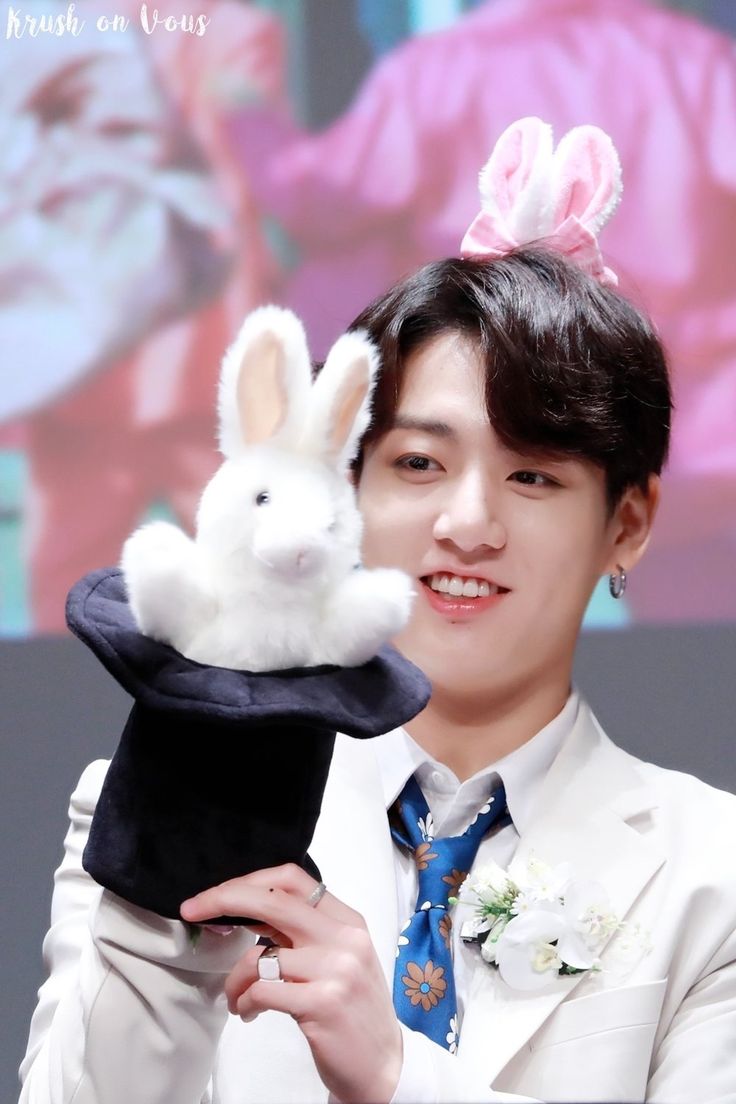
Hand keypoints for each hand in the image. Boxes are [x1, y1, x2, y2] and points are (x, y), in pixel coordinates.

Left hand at [181, 864, 402, 1103]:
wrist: (383, 1066)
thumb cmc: (351, 1011)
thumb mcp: (336, 960)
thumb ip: (300, 934)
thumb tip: (243, 910)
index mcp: (348, 921)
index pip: (292, 879)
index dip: (249, 880)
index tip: (216, 895)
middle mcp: (345, 938)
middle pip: (273, 900)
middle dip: (223, 899)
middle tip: (192, 910)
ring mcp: (336, 969)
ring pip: (258, 956)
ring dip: (234, 979)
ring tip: (237, 997)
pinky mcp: (322, 1003)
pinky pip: (261, 991)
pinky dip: (243, 1002)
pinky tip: (248, 1013)